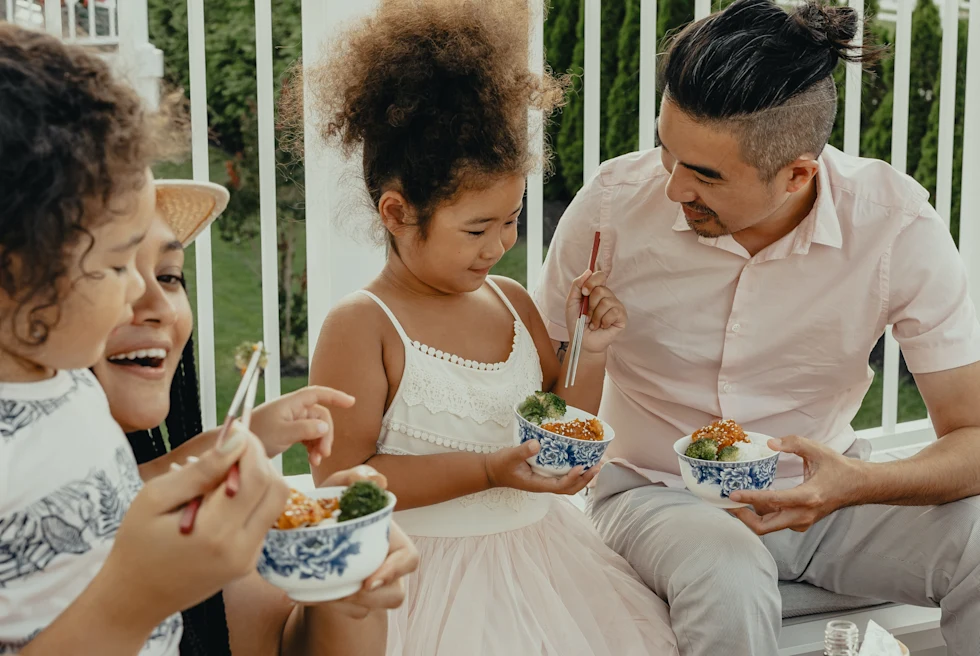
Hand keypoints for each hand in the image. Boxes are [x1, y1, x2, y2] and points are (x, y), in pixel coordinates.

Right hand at [99, 428, 288, 627]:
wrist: (134, 598)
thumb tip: (237, 440)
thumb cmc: (136, 544)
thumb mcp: (155, 498)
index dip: (252, 448)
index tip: (237, 431)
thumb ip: (200, 470)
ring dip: (257, 479)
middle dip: (259, 461)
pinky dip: (250, 500)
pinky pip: (262, 520)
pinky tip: (219, 499)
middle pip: (276, 489)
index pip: (256, 478)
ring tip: (221, 474)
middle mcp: (240, 549)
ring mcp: (248, 559)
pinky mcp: (248, 562)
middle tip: (232, 449)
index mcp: (215, 534)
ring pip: (274, 504)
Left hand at [249, 386, 355, 465]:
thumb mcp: (281, 433)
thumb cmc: (255, 435)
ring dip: (320, 444)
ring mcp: (291, 421)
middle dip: (326, 434)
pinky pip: (308, 437)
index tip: (351, 402)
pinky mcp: (289, 433)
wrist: (236, 448)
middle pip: (320, 417)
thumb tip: (325, 427)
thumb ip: (305, 429)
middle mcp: (293, 410)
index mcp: (291, 403)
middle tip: (325, 453)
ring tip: (317, 460)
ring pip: (316, 429)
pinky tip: (313, 460)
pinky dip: (312, 448)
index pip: (318, 394)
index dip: (335, 396)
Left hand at [308, 466, 416, 617]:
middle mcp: (386, 569)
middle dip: (365, 598)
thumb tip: (378, 481)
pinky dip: (317, 602)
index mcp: (394, 543)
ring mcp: (367, 590)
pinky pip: (337, 611)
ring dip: (340, 604)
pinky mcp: (345, 602)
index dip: (394, 572)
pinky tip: (298, 594)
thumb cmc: (333, 503)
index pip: (409, 560)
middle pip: (392, 596)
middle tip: (338, 592)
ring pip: (363, 609)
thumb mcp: (339, 486)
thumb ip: (356, 477)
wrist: (309, 526)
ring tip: (314, 591)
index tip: (368, 581)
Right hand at [485, 440, 597, 494]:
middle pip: (570, 489)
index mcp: (537, 484)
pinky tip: (580, 460)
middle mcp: (544, 484)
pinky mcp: (544, 474)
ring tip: (595, 465)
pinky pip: (563, 476)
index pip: (560, 486)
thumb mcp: (509, 456)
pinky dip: (575, 471)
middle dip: (585, 480)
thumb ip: (522, 451)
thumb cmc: (500, 465)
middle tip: (598, 466)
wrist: (492, 470)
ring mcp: (545, 480)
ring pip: (569, 484)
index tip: (580, 467)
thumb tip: (537, 443)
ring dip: (583, 477)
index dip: (572, 478)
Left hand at [565, 269, 626, 353]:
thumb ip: (577, 285)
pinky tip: (602, 326)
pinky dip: (603, 321)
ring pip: (606, 302)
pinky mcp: (622, 317)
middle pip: (601, 290)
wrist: (582, 342)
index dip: (592, 282)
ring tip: (593, 323)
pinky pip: (614, 312)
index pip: (600, 276)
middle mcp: (608, 296)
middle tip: (587, 315)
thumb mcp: (571, 302)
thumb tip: (588, 271)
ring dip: (595, 316)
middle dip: (590, 305)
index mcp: (596, 291)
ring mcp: (616, 306)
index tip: (584, 292)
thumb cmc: (577, 323)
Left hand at [728, 436, 862, 534]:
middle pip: (765, 527)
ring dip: (752, 515)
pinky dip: (763, 514)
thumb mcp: (817, 450)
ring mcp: (802, 522)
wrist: (858, 486)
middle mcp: (803, 514)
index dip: (751, 498)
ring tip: (737, 499)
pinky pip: (777, 522)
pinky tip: (755, 500)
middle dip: (743, 517)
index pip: (773, 501)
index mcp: (808, 497)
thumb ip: (793, 443)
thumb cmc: (838, 468)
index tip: (732, 495)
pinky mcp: (801, 523)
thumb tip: (770, 443)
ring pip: (769, 526)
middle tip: (728, 503)